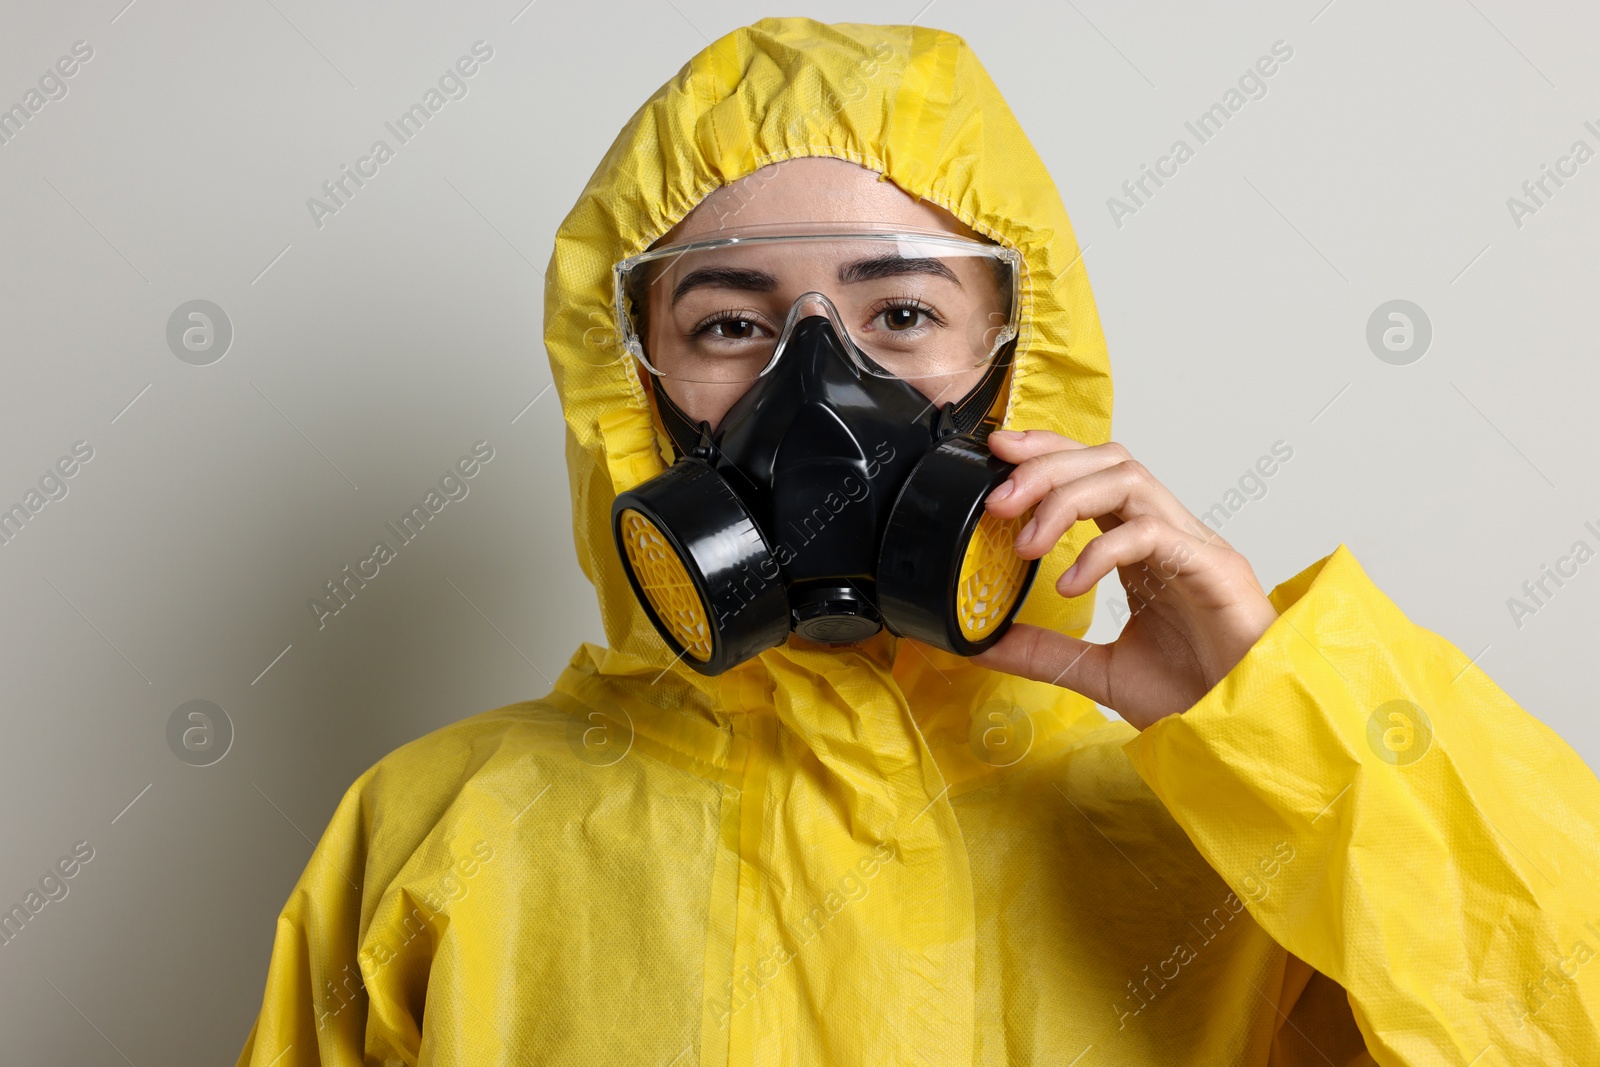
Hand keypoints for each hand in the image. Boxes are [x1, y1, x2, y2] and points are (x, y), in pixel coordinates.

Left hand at [972, 429, 1279, 729]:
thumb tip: (982, 642)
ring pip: (1129, 480)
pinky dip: (1103, 550)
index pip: (1093, 473)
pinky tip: (1071, 583)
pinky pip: (1152, 535)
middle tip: (999, 501)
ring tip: (1027, 544)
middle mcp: (1167, 534)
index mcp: (1142, 546)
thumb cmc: (1192, 692)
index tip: (998, 452)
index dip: (1047, 452)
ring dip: (1067, 499)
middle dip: (1046, 467)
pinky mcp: (1213, 569)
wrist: (1239, 727)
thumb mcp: (1096, 670)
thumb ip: (1043, 651)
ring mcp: (1193, 546)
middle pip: (1107, 461)